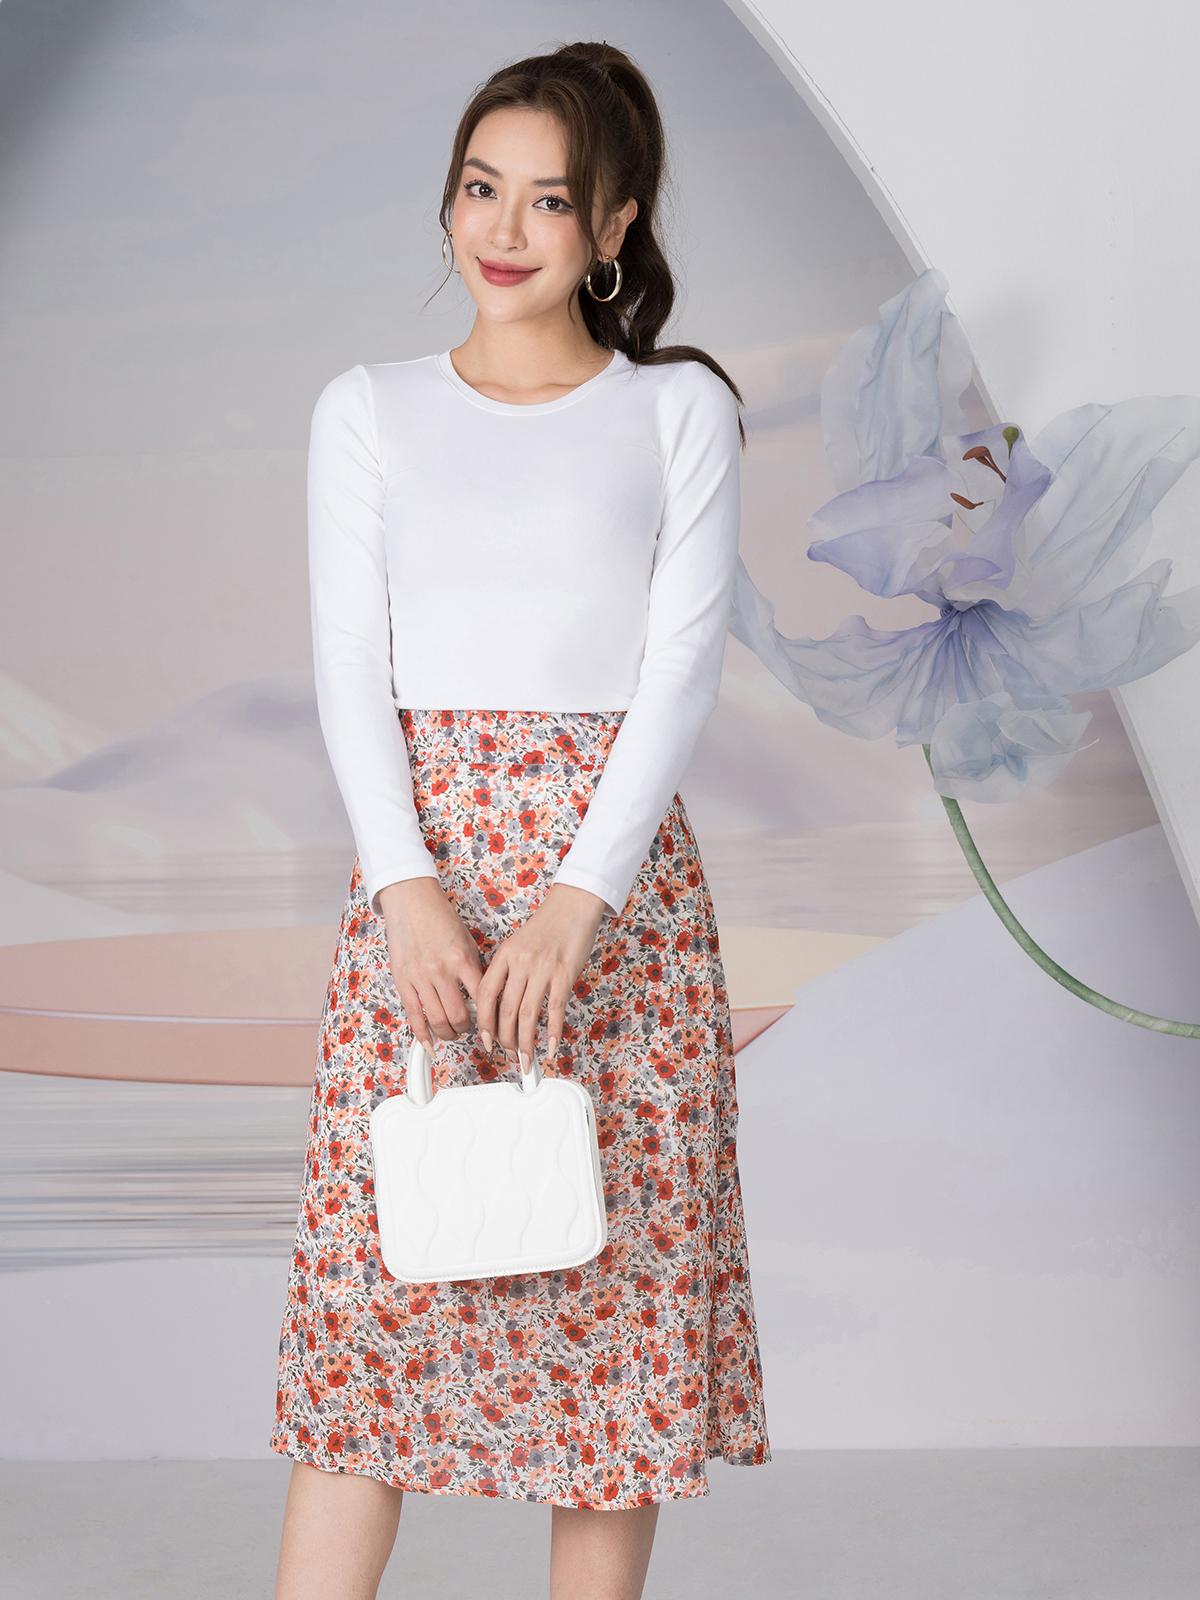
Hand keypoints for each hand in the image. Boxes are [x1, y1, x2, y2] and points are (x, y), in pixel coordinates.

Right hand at [376, 877, 482, 1047]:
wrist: (411, 900)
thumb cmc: (440, 918)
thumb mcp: (467, 941)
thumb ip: (474, 969)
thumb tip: (484, 997)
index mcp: (463, 960)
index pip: (482, 999)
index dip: (489, 1018)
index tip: (491, 1026)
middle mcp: (442, 971)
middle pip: (459, 1016)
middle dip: (467, 1029)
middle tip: (469, 1030)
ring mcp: (420, 977)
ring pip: (437, 1020)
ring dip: (448, 1033)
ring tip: (452, 1033)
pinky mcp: (403, 980)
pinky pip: (413, 1015)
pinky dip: (422, 1035)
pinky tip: (429, 1044)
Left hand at [475, 883, 608, 1066]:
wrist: (573, 906)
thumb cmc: (547, 926)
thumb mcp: (517, 945)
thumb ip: (507, 972)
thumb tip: (499, 1005)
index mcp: (504, 955)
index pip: (486, 995)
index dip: (483, 1022)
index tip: (486, 1040)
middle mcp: (520, 963)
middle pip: (505, 1010)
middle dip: (505, 1039)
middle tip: (508, 1053)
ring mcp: (542, 969)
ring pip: (527, 1015)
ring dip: (526, 1043)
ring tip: (526, 1059)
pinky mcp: (564, 974)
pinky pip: (555, 1009)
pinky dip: (552, 1032)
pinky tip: (550, 1047)